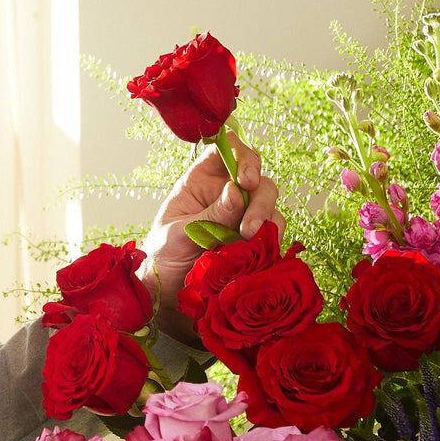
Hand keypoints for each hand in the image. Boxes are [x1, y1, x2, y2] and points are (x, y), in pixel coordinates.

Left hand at [139, 131, 283, 343]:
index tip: (245, 179)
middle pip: (256, 178)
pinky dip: (272, 238)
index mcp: (200, 180)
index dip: (241, 155)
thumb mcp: (179, 234)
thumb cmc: (165, 255)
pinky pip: (274, 230)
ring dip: (265, 220)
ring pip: (270, 204)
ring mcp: (242, 214)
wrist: (168, 290)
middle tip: (248, 227)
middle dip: (258, 198)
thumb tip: (235, 190)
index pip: (226, 150)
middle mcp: (225, 192)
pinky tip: (259, 252)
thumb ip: (208, 215)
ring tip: (247, 242)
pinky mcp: (255, 237)